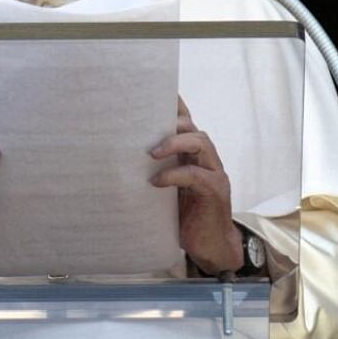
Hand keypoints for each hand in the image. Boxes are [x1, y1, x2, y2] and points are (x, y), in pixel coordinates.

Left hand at [150, 97, 242, 275]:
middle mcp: (207, 159)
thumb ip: (158, 170)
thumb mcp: (168, 189)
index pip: (187, 123)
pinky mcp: (215, 191)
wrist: (211, 247)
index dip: (175, 106)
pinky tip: (157, 182)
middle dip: (172, 122)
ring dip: (176, 142)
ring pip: (201, 142)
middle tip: (146, 127)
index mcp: (195, 156)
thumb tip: (122, 158)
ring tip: (152, 153)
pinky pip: (196, 175)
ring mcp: (215, 173)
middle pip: (193, 128)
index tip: (153, 91)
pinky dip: (174, 175)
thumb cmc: (186, 217)